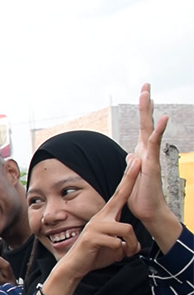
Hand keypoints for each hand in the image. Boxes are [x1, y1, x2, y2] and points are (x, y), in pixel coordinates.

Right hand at [60, 158, 141, 278]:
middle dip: (130, 178)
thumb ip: (124, 241)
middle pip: (122, 198)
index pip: (119, 195)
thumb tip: (135, 244)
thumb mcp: (114, 246)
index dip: (127, 179)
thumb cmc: (93, 255)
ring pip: (126, 230)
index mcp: (106, 217)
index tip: (135, 163)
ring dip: (131, 245)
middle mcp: (100, 217)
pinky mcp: (92, 238)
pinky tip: (114, 256)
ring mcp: (96, 226)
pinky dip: (120, 253)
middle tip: (139, 161)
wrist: (74, 266)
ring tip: (126, 253)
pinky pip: (117, 243)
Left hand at [129, 83, 170, 223]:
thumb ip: (132, 163)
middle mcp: (147, 150)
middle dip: (146, 104)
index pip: (142, 127)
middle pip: (146, 122)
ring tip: (148, 94)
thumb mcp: (131, 175)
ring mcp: (151, 155)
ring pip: (150, 128)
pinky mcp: (152, 163)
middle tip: (146, 85)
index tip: (144, 94)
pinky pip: (155, 144)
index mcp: (141, 151)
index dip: (143, 112)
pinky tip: (164, 118)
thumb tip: (131, 154)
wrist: (147, 210)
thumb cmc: (140, 194)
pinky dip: (159, 130)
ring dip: (148, 111)